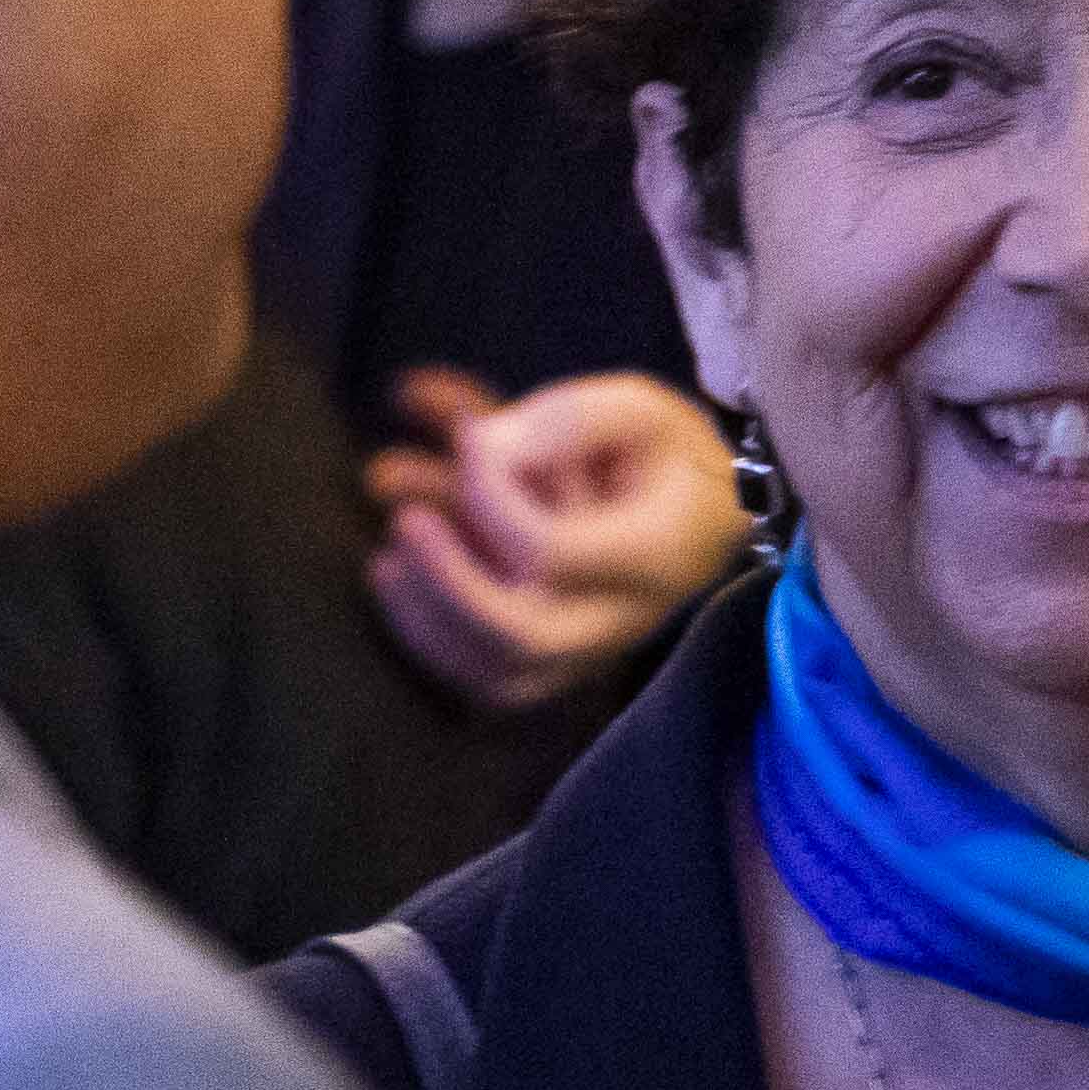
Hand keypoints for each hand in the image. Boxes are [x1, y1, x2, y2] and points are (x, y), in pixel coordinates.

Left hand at [359, 367, 746, 716]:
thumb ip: (567, 419)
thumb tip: (480, 450)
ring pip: (497, 673)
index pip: (550, 550)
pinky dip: (430, 640)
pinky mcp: (556, 662)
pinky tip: (392, 581)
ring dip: (425, 618)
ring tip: (383, 558)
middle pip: (522, 635)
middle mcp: (621, 614)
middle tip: (404, 523)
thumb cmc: (666, 452)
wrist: (705, 511)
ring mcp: (587, 647)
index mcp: (651, 552)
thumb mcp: (635, 407)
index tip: (472, 440)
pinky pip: (488, 682)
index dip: (491, 499)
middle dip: (447, 583)